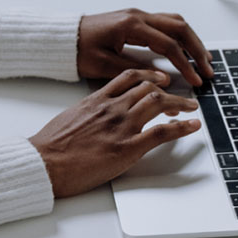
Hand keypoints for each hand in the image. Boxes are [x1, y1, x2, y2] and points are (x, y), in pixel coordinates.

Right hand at [29, 69, 201, 197]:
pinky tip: (192, 125)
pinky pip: (162, 132)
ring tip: (191, 107)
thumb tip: (96, 114)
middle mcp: (113, 108)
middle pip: (149, 88)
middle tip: (180, 97)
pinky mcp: (127, 147)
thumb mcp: (70, 117)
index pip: (129, 77)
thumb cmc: (51, 145)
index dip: (149, 76)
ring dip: (180, 104)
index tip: (158, 79)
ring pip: (158, 103)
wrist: (45, 162)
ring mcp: (122, 126)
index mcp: (97, 99)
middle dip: (169, 90)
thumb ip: (89, 112)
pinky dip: (182, 127)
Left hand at [77, 8, 213, 86]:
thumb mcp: (104, 66)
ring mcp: (137, 15)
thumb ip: (135, 70)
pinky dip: (180, 35)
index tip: (196, 80)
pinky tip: (186, 49)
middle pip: (179, 28)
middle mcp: (138, 16)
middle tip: (208, 69)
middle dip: (197, 49)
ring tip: (203, 59)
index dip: (185, 64)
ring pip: (175, 22)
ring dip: (192, 40)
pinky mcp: (135, 20)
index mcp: (131, 26)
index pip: (169, 44)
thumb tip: (163, 78)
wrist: (63, 38)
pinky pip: (165, 23)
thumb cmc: (79, 51)